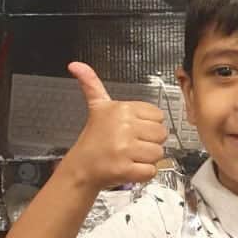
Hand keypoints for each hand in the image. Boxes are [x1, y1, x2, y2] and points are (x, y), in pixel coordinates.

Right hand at [59, 62, 168, 190]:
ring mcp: (124, 149)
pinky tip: (129, 168)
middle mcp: (124, 126)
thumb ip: (92, 84)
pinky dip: (143, 173)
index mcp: (122, 109)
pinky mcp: (125, 169)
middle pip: (161, 135)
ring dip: (146, 159)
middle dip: (149, 142)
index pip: (158, 116)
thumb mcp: (97, 107)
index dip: (148, 125)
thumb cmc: (94, 139)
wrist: (81, 167)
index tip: (132, 129)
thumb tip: (76, 64)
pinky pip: (151, 171)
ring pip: (158, 154)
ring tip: (129, 156)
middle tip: (131, 145)